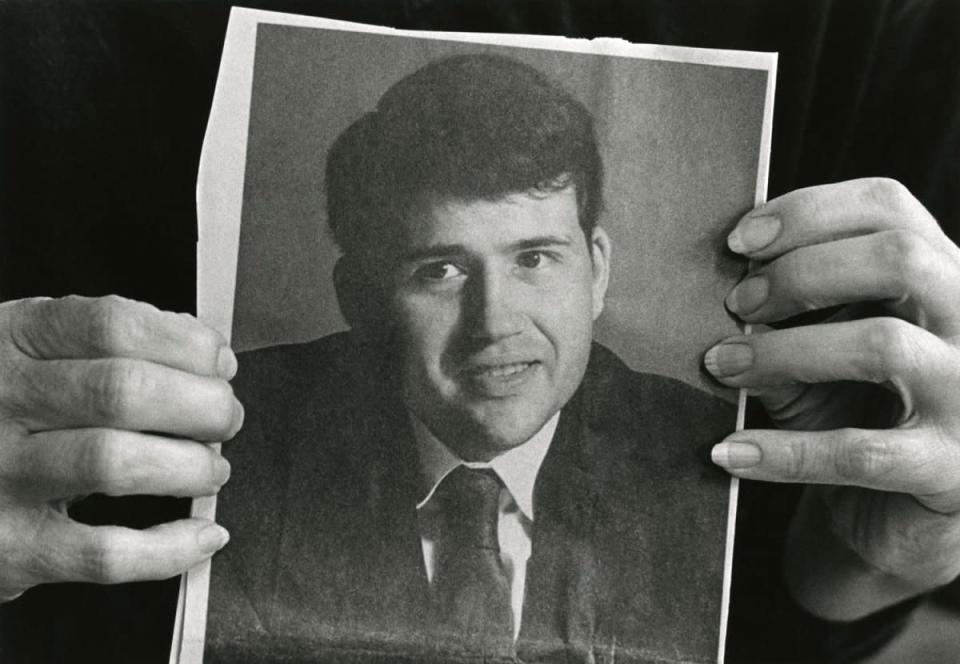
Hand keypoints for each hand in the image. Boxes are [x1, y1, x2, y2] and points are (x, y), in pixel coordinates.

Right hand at [0, 295, 241, 601]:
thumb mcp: (28, 350)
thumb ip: (106, 340)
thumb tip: (204, 350)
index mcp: (10, 340)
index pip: (111, 324)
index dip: (184, 343)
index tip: (217, 362)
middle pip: (122, 391)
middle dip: (201, 405)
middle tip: (223, 418)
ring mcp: (0, 475)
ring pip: (114, 463)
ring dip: (189, 466)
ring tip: (209, 469)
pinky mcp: (11, 547)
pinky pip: (103, 553)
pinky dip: (169, 547)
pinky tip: (201, 532)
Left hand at [705, 178, 959, 618]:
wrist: (901, 513)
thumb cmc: (856, 411)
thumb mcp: (822, 352)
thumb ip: (790, 316)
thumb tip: (727, 292)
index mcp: (942, 277)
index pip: (890, 207)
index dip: (809, 211)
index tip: (739, 240)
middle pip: (898, 257)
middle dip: (800, 272)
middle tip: (737, 303)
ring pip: (880, 345)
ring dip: (782, 351)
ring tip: (721, 364)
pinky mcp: (951, 469)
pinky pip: (859, 451)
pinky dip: (784, 451)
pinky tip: (728, 451)